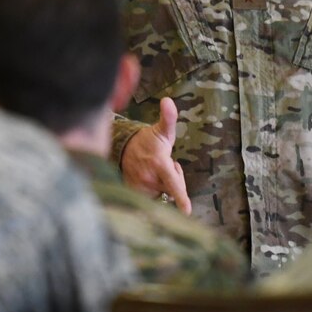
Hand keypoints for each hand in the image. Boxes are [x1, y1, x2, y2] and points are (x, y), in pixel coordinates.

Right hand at [120, 97, 191, 214]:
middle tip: (166, 166)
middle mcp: (149, 179)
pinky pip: (152, 199)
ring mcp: (140, 188)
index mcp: (159, 164)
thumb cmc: (149, 141)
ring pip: (163, 195)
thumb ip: (168, 117)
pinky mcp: (134, 195)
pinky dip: (154, 191)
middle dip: (174, 180)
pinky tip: (148, 180)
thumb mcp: (162, 130)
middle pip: (173, 189)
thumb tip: (168, 100)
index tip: (187, 211)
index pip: (172, 182)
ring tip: (155, 172)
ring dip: (163, 186)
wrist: (124, 148)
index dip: (181, 197)